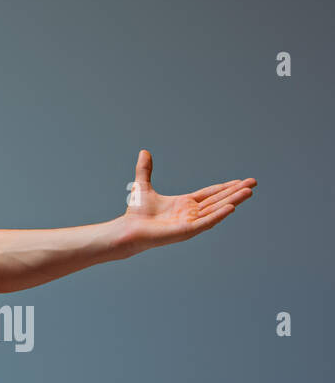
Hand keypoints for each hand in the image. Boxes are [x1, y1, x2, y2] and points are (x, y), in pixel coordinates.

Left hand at [119, 149, 255, 253]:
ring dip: (233, 200)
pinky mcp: (188, 231)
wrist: (130, 229)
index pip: (210, 194)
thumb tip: (144, 152)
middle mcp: (191, 213)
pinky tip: (232, 207)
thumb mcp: (143, 186)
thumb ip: (145, 169)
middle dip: (236, 191)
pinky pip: (207, 222)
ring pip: (217, 209)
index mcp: (185, 204)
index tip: (240, 181)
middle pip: (218, 200)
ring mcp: (191, 222)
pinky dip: (219, 214)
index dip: (225, 187)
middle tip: (253, 183)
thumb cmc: (137, 213)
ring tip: (249, 192)